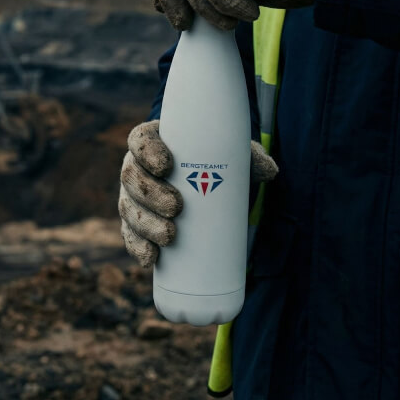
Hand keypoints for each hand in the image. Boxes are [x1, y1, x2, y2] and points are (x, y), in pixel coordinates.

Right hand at [119, 119, 278, 267]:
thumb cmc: (216, 164)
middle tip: (177, 207)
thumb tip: (270, 171)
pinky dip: (138, 248)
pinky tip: (149, 259)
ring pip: (129, 208)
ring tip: (170, 236)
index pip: (140, 140)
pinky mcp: (136, 224)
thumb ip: (250, 157)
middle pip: (131, 177)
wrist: (209, 189)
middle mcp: (137, 168)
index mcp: (153, 142)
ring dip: (145, 224)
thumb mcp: (232, 156)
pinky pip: (131, 236)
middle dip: (150, 194)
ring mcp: (133, 197)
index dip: (146, 151)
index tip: (166, 166)